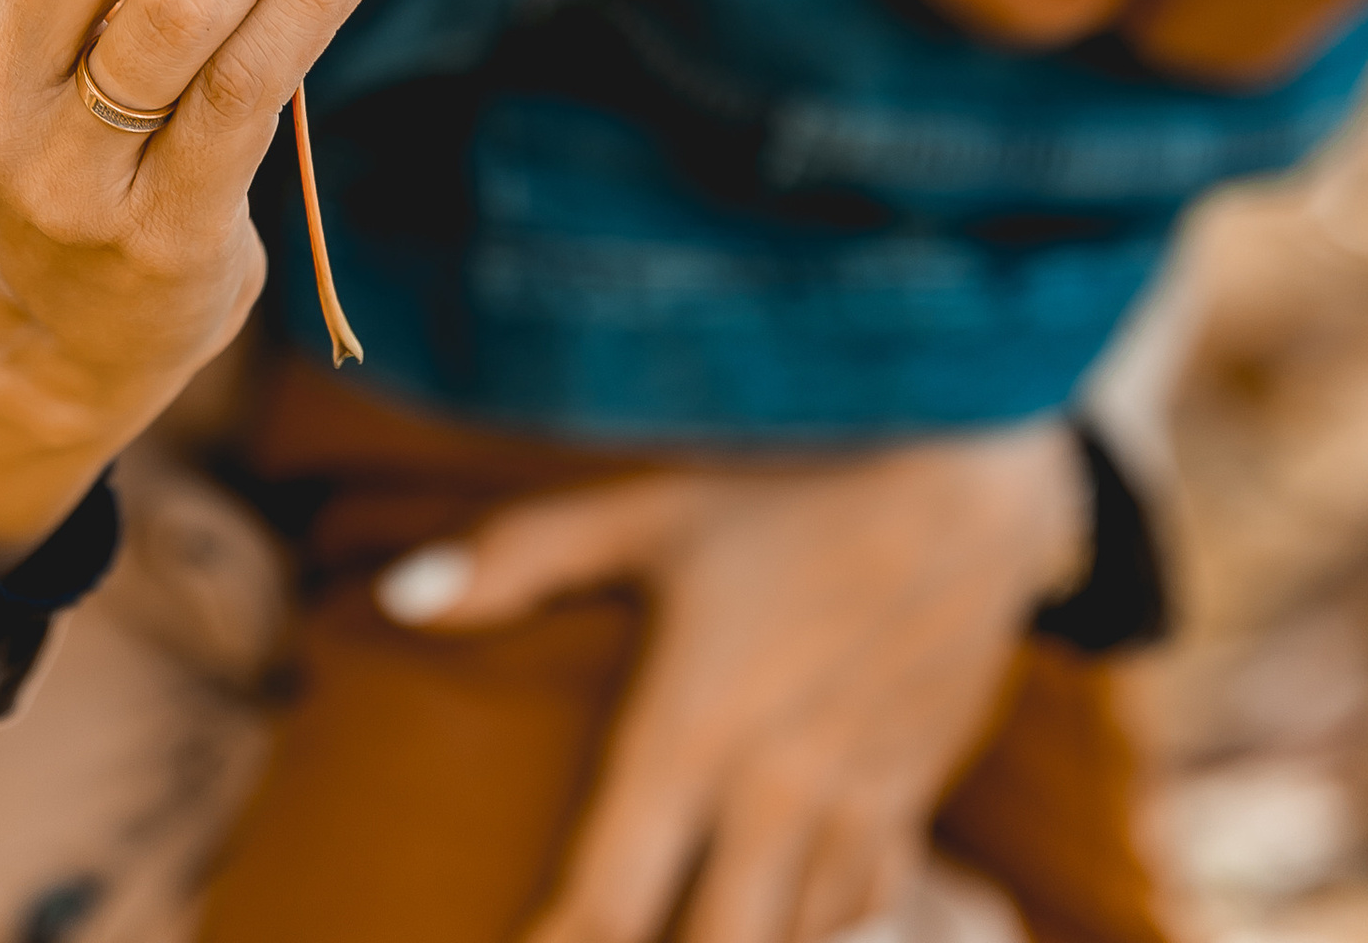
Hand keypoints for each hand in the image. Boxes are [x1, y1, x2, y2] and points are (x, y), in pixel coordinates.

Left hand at [380, 425, 1084, 942]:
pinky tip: (787, 917)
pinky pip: (866, 907)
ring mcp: (855, 806)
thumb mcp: (645, 507)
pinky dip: (819, 928)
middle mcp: (774, 798)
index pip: (604, 909)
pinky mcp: (913, 793)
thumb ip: (517, 559)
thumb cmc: (789, 478)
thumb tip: (396, 597)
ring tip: (691, 920)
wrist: (971, 471)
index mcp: (691, 737)